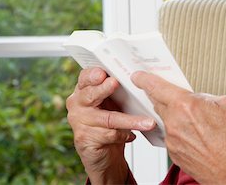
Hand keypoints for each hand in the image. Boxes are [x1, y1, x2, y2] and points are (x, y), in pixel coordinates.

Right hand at [66, 67, 155, 183]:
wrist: (106, 152)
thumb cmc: (111, 122)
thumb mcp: (115, 102)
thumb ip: (119, 89)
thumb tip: (140, 77)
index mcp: (84, 89)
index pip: (85, 77)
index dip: (92, 74)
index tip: (102, 73)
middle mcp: (77, 104)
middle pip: (91, 94)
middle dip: (103, 88)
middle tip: (115, 83)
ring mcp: (79, 122)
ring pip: (107, 118)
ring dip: (130, 120)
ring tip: (147, 122)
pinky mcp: (84, 140)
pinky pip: (109, 134)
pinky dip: (124, 134)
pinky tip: (132, 135)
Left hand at [131, 71, 225, 184]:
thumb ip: (205, 97)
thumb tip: (198, 99)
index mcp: (186, 106)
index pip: (156, 87)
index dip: (144, 79)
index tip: (138, 76)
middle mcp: (174, 124)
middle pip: (159, 103)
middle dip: (164, 98)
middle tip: (174, 96)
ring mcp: (173, 142)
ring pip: (168, 121)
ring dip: (177, 117)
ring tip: (198, 123)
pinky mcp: (176, 156)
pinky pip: (173, 138)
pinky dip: (182, 134)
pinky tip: (199, 137)